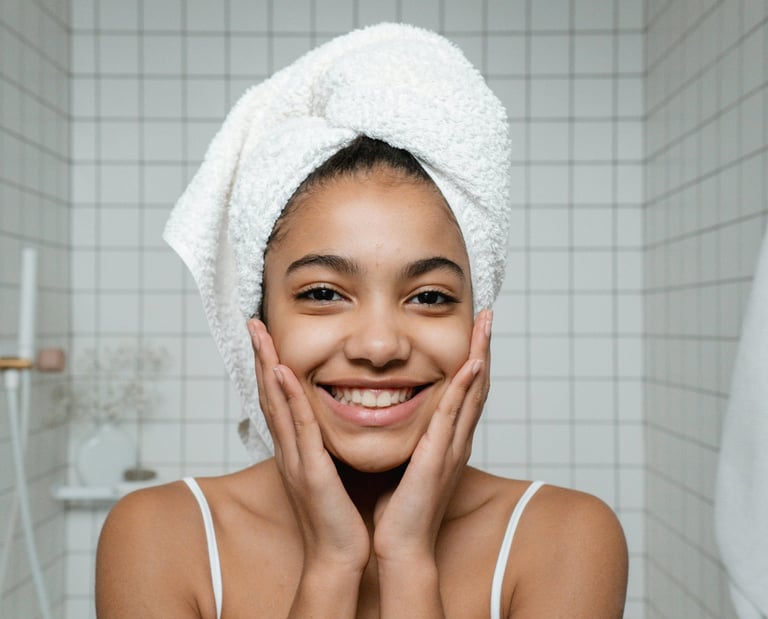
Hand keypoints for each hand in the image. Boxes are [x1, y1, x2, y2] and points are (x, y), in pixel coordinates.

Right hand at [247, 319, 369, 573]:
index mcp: (295, 449)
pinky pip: (299, 428)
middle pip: (268, 395)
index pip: (277, 400)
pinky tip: (283, 372)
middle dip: (260, 357)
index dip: (269, 367)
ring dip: (268, 366)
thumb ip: (324, 446)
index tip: (266, 337)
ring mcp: (295, 459)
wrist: (338, 556)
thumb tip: (330, 423)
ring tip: (261, 335)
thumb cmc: (338, 516)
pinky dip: (289, 398)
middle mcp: (288, 450)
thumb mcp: (328, 471)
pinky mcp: (310, 470)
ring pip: (276, 404)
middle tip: (253, 323)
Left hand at [371, 309, 491, 564]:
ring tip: (485, 325)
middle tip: (488, 316)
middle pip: (476, 386)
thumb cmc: (400, 509)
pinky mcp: (438, 457)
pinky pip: (453, 415)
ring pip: (471, 393)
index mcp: (447, 441)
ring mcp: (451, 448)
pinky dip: (464, 388)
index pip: (463, 392)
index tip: (473, 330)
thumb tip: (391, 415)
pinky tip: (470, 363)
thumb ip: (409, 439)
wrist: (402, 546)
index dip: (471, 359)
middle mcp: (456, 440)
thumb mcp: (406, 463)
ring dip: (480, 356)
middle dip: (483, 348)